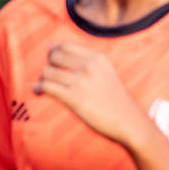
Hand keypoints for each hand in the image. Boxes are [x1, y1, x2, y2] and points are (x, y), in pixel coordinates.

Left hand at [35, 43, 152, 146]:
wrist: (130, 123)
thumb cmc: (116, 102)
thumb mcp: (107, 74)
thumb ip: (89, 64)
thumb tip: (61, 58)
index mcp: (98, 58)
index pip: (65, 46)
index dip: (54, 54)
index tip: (53, 64)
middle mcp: (89, 66)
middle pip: (53, 56)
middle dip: (48, 66)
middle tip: (50, 78)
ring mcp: (82, 82)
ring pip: (46, 72)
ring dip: (42, 80)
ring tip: (43, 87)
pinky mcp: (74, 98)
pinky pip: (46, 87)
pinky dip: (38, 89)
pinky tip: (38, 93)